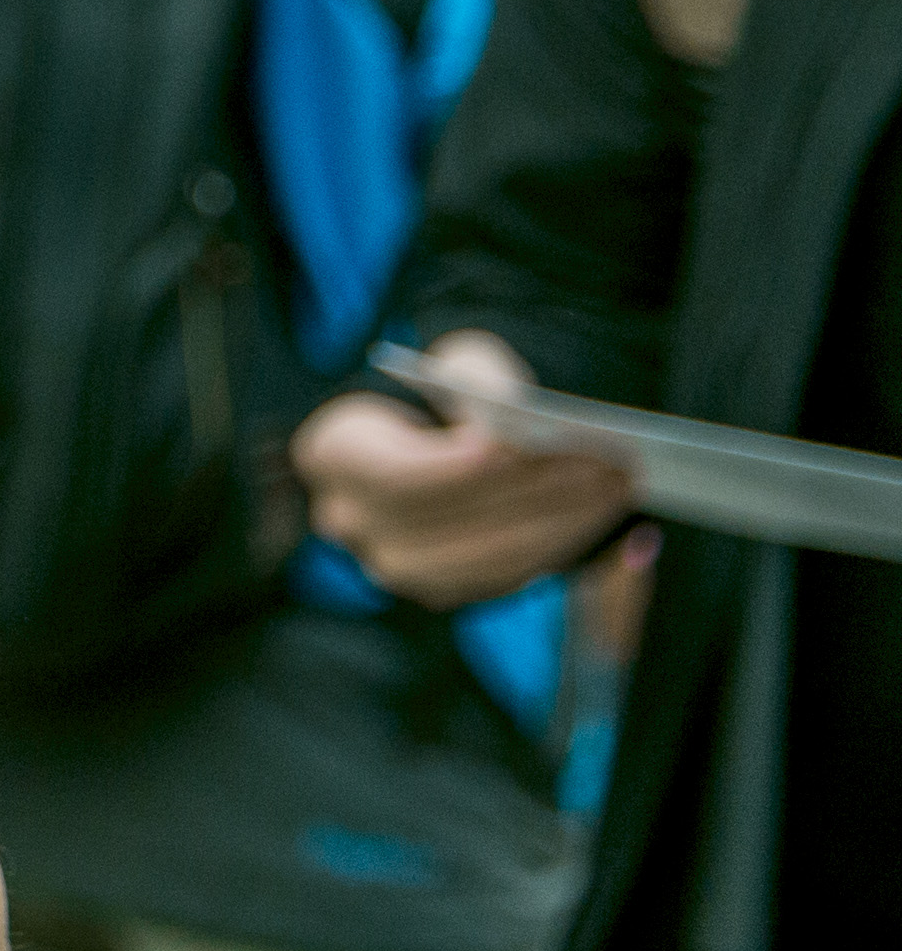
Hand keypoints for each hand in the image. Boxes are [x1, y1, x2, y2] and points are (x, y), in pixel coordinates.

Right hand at [292, 331, 637, 607]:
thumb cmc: (452, 387)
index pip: (396, 471)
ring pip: (482, 556)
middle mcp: (350, 520)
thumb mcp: (462, 361)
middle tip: (605, 465)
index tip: (515, 447)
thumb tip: (517, 426)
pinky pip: (502, 577)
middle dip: (533, 493)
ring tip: (616, 489)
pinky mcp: (439, 589)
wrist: (446, 432)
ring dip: (559, 524)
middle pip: (448, 519)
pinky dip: (556, 547)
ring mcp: (392, 563)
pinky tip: (598, 516)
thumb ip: (482, 381)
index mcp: (334, 452)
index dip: (455, 467)